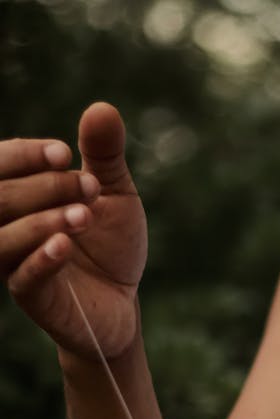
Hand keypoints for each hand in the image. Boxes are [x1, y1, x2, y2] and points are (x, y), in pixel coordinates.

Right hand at [2, 102, 146, 357]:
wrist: (124, 304)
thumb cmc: (110, 246)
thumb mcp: (113, 196)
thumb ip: (105, 157)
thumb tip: (103, 109)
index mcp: (18, 196)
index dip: (25, 155)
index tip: (65, 153)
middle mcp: (7, 227)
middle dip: (44, 187)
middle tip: (89, 189)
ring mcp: (15, 264)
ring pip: (3, 237)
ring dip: (43, 220)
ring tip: (83, 216)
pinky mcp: (34, 299)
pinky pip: (23, 278)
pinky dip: (42, 258)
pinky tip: (64, 245)